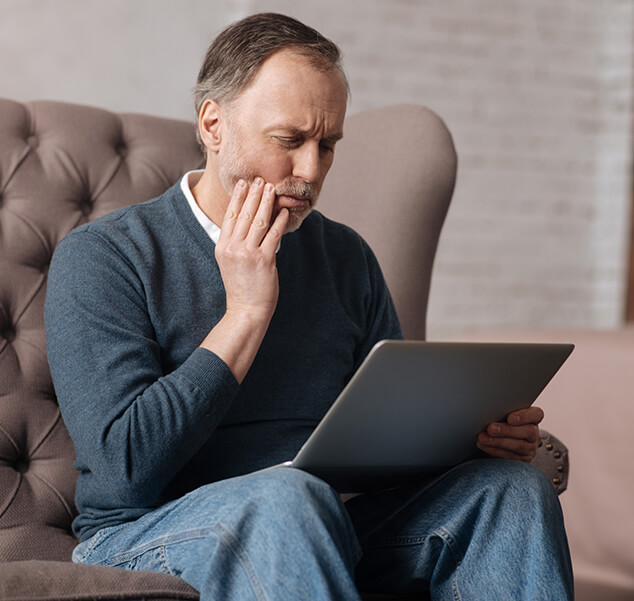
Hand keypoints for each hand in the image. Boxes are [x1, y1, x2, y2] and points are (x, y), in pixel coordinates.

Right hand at [200, 178, 288, 383]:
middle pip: (244, 214)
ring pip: (259, 221)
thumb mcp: (231, 262)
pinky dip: (279, 221)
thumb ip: (236, 243)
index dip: (238, 198)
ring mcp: (248, 254)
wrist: (246, 310)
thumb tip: (249, 223)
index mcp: (222, 246)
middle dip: (253, 194)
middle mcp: (233, 248)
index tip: (244, 183)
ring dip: (266, 202)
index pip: (231, 216)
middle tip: (260, 179)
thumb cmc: (242, 287)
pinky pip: (273, 235)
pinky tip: (284, 212)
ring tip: (272, 189)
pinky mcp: (263, 260)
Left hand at [476, 406, 543, 462]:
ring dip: (498, 442)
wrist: (497, 439)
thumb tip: (488, 408)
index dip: (525, 416)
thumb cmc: (500, 421)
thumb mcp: (503, 414)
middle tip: (490, 429)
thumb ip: (501, 410)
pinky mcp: (522, 459)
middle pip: (528, 431)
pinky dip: (494, 450)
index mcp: (532, 418)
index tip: (510, 418)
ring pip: (518, 445)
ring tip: (483, 438)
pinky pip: (510, 457)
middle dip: (507, 430)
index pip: (537, 414)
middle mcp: (534, 433)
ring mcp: (530, 448)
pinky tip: (484, 446)